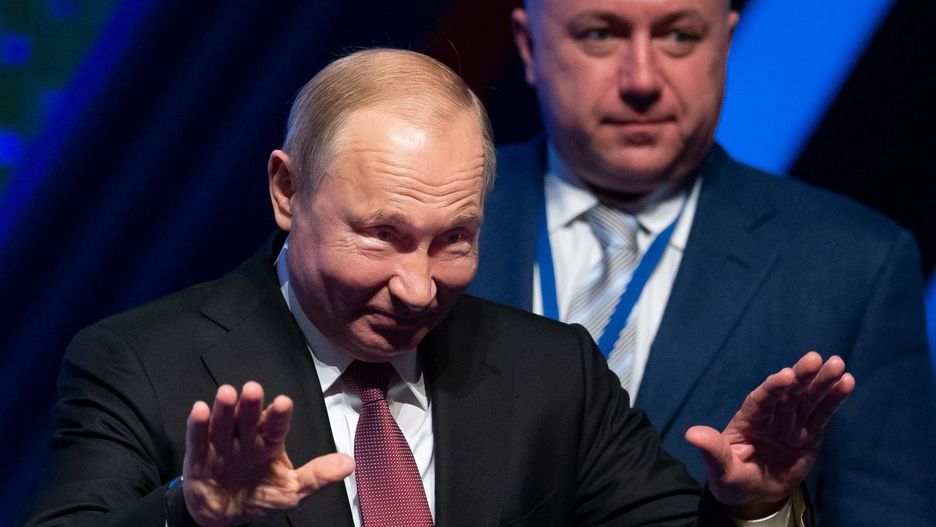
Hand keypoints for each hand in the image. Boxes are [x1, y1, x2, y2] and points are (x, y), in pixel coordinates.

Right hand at [182, 382, 354, 526]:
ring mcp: (222, 446)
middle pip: (249, 419)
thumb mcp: (292, 491)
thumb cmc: (260, 496)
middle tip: (253, 390)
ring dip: (225, 409)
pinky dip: (197, 426)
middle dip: (251, 405)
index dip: (279, 415)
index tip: (283, 402)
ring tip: (226, 394)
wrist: (224, 515)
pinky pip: (197, 441)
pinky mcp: (198, 458)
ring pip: (224, 424)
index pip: (276, 427)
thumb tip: (349, 463)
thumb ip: (318, 476)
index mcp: (269, 444)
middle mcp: (246, 439)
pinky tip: (200, 409)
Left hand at [685, 352, 854, 518]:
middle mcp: (771, 415)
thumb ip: (712, 451)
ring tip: (837, 364)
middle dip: (802, 376)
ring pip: (807, 398)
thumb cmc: (732, 479)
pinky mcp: (809, 432)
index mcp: (748, 419)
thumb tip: (691, 434)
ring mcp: (791, 422)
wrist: (754, 493)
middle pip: (788, 392)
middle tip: (817, 359)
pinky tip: (846, 382)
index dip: (773, 387)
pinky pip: (822, 414)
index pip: (761, 400)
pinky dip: (834, 399)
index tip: (786, 375)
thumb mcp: (721, 470)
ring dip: (822, 382)